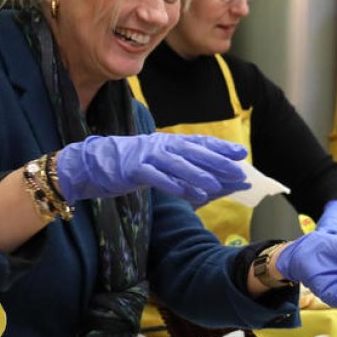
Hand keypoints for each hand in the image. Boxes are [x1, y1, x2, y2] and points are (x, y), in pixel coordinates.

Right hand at [56, 134, 248, 205]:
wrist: (94, 163)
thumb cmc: (133, 166)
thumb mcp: (161, 164)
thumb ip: (185, 170)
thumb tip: (216, 180)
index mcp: (169, 142)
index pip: (201, 142)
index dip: (221, 147)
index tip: (242, 153)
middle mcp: (161, 145)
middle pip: (194, 151)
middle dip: (217, 161)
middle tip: (239, 171)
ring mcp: (147, 155)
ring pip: (177, 164)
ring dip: (198, 175)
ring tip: (216, 186)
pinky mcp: (133, 169)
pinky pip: (157, 177)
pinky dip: (174, 185)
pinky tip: (189, 194)